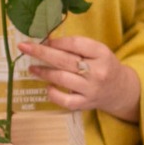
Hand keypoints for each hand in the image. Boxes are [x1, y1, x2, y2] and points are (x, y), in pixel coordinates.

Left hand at [18, 35, 141, 123]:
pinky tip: (47, 87)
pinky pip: (65, 101)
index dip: (58, 42)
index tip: (45, 40)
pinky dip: (53, 94)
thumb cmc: (102, 65)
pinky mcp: (85, 104)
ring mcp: (91, 89)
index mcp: (102, 53)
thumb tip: (47, 41)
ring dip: (43, 72)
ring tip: (32, 68)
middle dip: (41, 52)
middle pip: (65, 60)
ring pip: (62, 78)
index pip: (76, 44)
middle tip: (24, 47)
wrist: (119, 90)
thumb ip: (76, 46)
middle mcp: (97, 71)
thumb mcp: (96, 51)